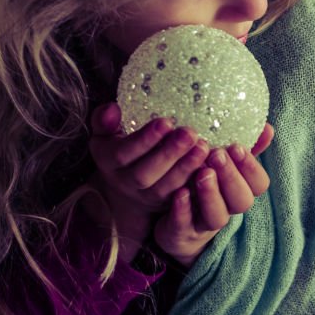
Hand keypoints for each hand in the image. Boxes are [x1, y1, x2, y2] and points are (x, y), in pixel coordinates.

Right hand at [87, 103, 210, 260]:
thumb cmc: (121, 149)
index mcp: (108, 161)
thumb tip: (111, 109)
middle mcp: (125, 183)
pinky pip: (180, 198)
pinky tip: (210, 165)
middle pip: (144, 174)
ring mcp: (146, 197)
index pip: (122, 153)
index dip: (144, 139)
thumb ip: (104, 121)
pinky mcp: (165, 205)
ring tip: (203, 147)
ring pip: (164, 188)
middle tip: (190, 133)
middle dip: (169, 153)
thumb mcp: (106, 134)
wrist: (126, 186)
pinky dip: (195, 183)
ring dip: (186, 168)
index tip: (166, 122)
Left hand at [153, 122, 273, 268]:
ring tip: (201, 173)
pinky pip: (185, 225)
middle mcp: (227, 208)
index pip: (259, 184)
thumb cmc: (203, 183)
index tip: (236, 147)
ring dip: (211, 194)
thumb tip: (268, 128)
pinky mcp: (182, 232)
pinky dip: (183, 210)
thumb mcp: (223, 163)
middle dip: (231, 177)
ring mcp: (205, 223)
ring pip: (218, 217)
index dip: (251, 167)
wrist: (175, 220)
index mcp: (240, 189)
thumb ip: (245, 147)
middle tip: (216, 155)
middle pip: (241, 200)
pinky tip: (179, 193)